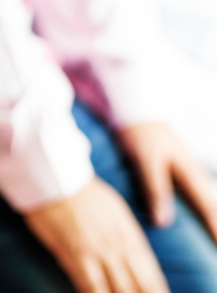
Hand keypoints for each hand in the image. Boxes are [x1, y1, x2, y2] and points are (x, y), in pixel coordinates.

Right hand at [24, 178, 167, 292]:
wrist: (55, 175)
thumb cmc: (81, 191)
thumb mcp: (116, 211)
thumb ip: (127, 236)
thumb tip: (134, 256)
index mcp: (132, 237)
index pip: (153, 279)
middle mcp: (121, 247)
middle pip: (141, 288)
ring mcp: (100, 252)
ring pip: (121, 291)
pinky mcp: (77, 254)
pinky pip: (92, 286)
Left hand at [119, 122, 216, 238]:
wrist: (138, 108)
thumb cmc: (141, 132)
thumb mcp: (146, 161)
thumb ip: (155, 189)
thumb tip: (163, 222)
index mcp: (190, 175)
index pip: (209, 210)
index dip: (216, 231)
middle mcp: (195, 175)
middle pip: (214, 208)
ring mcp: (189, 173)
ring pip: (209, 202)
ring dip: (213, 219)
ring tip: (214, 239)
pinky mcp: (180, 170)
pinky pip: (197, 196)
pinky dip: (204, 209)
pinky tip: (200, 218)